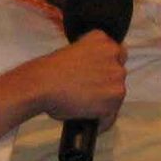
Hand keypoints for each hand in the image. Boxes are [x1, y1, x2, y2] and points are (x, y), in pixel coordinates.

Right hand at [0, 31, 126, 148]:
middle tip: (87, 92)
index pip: (117, 53)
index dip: (107, 66)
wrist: (42, 84)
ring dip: (104, 102)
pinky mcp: (113, 100)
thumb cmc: (50, 70)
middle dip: (106, 83)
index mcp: (102, 40)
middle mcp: (114, 56)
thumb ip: (91, 57)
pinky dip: (101, 121)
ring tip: (84, 107)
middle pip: (118, 74)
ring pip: (116, 94)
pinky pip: (111, 115)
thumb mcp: (74, 50)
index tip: (98, 76)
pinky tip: (88, 121)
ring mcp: (116, 78)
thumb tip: (95, 74)